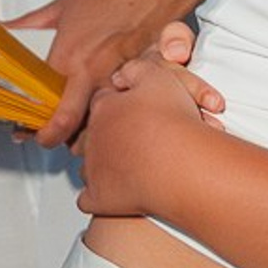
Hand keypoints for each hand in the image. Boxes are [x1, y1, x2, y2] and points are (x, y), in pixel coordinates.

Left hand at [8, 0, 189, 148]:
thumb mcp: (61, 8)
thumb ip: (27, 24)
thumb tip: (2, 28)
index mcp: (70, 57)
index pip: (45, 107)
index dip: (33, 126)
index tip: (25, 129)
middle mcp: (94, 73)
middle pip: (71, 127)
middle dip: (57, 138)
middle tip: (47, 136)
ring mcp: (120, 81)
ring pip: (98, 125)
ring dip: (84, 132)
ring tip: (74, 128)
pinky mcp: (142, 84)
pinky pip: (122, 112)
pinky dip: (112, 118)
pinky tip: (106, 114)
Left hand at [75, 55, 225, 216]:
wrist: (178, 163)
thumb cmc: (172, 122)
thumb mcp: (160, 76)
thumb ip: (137, 69)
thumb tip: (122, 74)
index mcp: (106, 107)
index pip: (104, 101)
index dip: (121, 103)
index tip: (134, 107)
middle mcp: (94, 137)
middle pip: (95, 132)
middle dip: (112, 134)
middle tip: (138, 135)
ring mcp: (94, 168)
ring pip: (90, 163)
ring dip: (105, 163)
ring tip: (132, 163)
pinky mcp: (100, 197)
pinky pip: (90, 197)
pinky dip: (101, 195)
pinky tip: (116, 190)